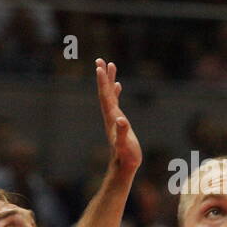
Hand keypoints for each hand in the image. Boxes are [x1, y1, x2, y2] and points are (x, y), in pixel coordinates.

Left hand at [95, 59, 140, 173]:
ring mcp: (113, 117)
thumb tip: (121, 121)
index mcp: (112, 118)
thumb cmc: (126, 156)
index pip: (106, 96)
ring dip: (109, 80)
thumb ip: (123, 132)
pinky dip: (115, 91)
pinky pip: (115, 101)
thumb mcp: (125, 145)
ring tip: (109, 66)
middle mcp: (110, 115)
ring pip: (110, 95)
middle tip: (100, 60)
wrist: (123, 166)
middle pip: (105, 92)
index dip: (103, 82)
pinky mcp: (118, 121)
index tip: (100, 67)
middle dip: (103, 76)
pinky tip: (117, 85)